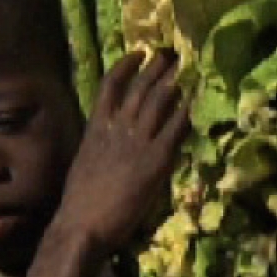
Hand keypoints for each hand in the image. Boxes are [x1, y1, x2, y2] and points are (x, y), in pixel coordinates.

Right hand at [54, 50, 190, 253]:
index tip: (138, 52)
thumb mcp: (86, 161)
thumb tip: (112, 138)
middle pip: (139, 88)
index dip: (125, 65)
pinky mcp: (156, 159)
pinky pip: (175, 128)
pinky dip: (185, 111)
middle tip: (171, 52)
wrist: (83, 223)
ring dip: (173, 81)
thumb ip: (101, 144)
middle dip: (156, 67)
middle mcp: (117, 127)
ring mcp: (137, 142)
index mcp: (96, 128)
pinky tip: (195, 100)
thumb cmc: (81, 202)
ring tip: (185, 66)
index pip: (110, 85)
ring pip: (158, 100)